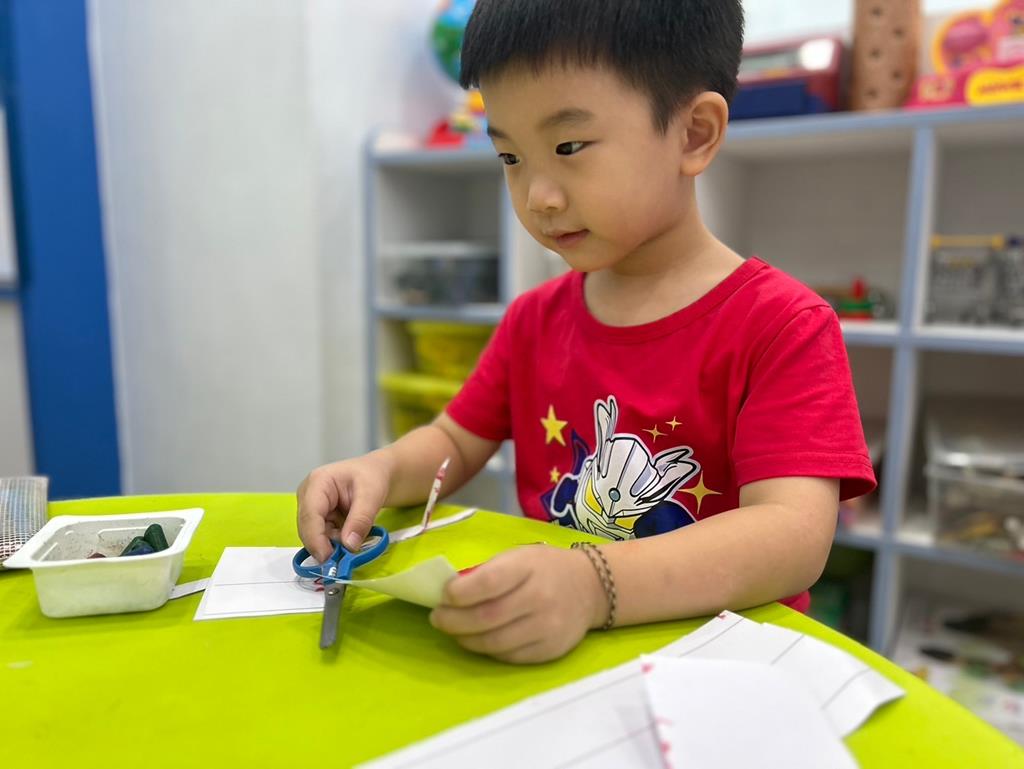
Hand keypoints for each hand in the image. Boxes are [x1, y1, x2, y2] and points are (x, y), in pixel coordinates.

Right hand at [296, 453, 391, 561]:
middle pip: (308, 528)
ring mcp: (310, 508)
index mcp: (317, 482)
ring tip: (354, 538)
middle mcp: (308, 495)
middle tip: (345, 558)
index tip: (328, 558)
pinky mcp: (317, 519)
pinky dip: (335, 543)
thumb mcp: (372, 495)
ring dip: (332, 545)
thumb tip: (349, 546)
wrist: (376, 474)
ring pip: (314, 536)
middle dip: (324, 545)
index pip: (310, 515)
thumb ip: (361, 519)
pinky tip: (350, 537)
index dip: (316, 539)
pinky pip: (322, 537)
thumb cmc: (372, 476)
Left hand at [429, 545, 605, 663]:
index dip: (459, 593)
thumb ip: (488, 573)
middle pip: (487, 617)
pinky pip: (509, 657)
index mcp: (528, 567)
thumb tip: (449, 595)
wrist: (591, 587)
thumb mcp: (518, 557)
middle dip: (454, 621)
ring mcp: (547, 627)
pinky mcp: (550, 650)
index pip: (489, 582)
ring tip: (454, 631)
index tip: (443, 595)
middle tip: (437, 619)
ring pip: (495, 643)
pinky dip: (487, 650)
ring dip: (466, 639)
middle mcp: (540, 598)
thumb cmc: (544, 567)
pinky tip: (479, 640)